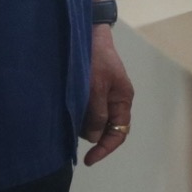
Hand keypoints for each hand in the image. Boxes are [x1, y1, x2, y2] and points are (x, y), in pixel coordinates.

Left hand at [79, 25, 133, 165]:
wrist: (87, 32)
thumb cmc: (95, 58)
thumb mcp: (95, 86)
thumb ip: (96, 113)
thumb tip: (94, 137)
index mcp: (122, 99)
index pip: (119, 132)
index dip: (105, 148)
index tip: (89, 159)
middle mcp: (115, 100)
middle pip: (107, 129)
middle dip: (92, 136)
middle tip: (73, 135)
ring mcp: (104, 94)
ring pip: (95, 120)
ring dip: (83, 124)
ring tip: (68, 119)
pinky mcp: (93, 89)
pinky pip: (88, 110)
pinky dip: (79, 114)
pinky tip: (68, 110)